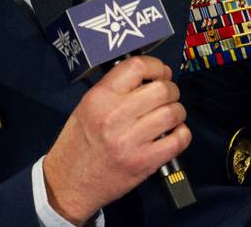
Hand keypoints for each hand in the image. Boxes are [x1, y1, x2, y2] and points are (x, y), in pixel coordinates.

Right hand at [43, 56, 190, 224]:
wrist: (68, 183)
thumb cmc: (77, 145)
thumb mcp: (86, 107)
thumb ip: (115, 89)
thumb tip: (149, 76)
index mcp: (99, 98)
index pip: (138, 66)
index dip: (156, 66)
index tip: (160, 72)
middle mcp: (115, 117)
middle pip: (162, 89)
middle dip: (171, 90)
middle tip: (167, 96)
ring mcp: (130, 141)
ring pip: (173, 113)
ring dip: (177, 112)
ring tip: (169, 117)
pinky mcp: (143, 163)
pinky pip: (178, 140)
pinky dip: (182, 134)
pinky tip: (173, 134)